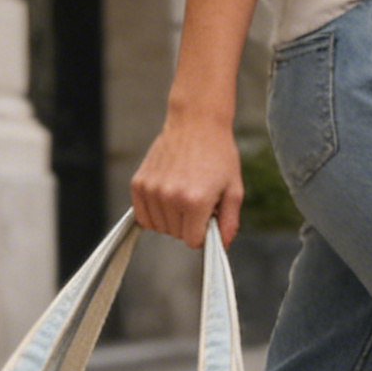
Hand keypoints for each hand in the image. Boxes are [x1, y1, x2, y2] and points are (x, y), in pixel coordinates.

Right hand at [131, 111, 243, 248]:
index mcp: (196, 202)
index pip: (193, 241)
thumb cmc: (219, 155)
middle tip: (197, 197)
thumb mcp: (233, 189)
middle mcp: (170, 197)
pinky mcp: (138, 183)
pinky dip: (153, 212)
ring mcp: (151, 190)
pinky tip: (167, 195)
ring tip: (183, 192)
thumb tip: (221, 248)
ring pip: (158, 227)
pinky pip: (141, 215)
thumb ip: (229, 222)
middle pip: (176, 234)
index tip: (208, 215)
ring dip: (171, 218)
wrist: (195, 122)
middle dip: (188, 223)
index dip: (203, 232)